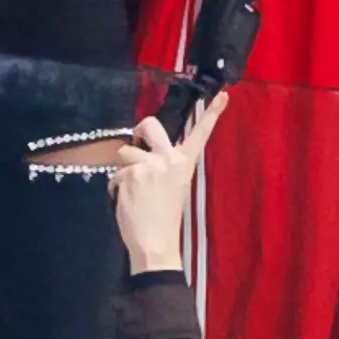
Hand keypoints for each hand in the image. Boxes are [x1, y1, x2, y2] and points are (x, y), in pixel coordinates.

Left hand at [111, 96, 224, 274]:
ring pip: (125, 152)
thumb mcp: (173, 186)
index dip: (213, 113)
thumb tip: (143, 151)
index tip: (223, 94)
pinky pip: (115, 174)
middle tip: (136, 142)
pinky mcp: (131, 174)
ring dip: (123, 168)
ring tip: (133, 189)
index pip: (200, 134)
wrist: (155, 243)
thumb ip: (163, 165)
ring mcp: (149, 165)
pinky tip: (126, 201)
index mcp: (184, 163)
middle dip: (138, 129)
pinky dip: (116, 187)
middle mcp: (169, 159)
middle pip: (149, 124)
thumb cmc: (163, 218)